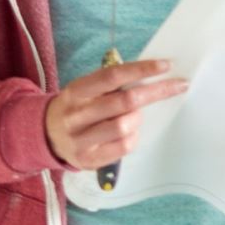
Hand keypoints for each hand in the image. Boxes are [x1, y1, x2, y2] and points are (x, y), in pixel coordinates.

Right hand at [43, 57, 187, 170]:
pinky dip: (134, 137)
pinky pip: (123, 147)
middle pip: (124, 102)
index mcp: (75, 92)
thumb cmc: (78, 107)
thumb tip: (153, 74)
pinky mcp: (88, 160)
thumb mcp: (85, 89)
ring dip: (139, 118)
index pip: (112, 76)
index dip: (141, 69)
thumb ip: (111, 83)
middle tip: (178, 85)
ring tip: (137, 115)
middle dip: (156, 92)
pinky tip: (132, 132)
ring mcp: (80, 140)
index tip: (166, 65)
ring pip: (124, 126)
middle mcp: (75, 116)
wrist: (45, 135)